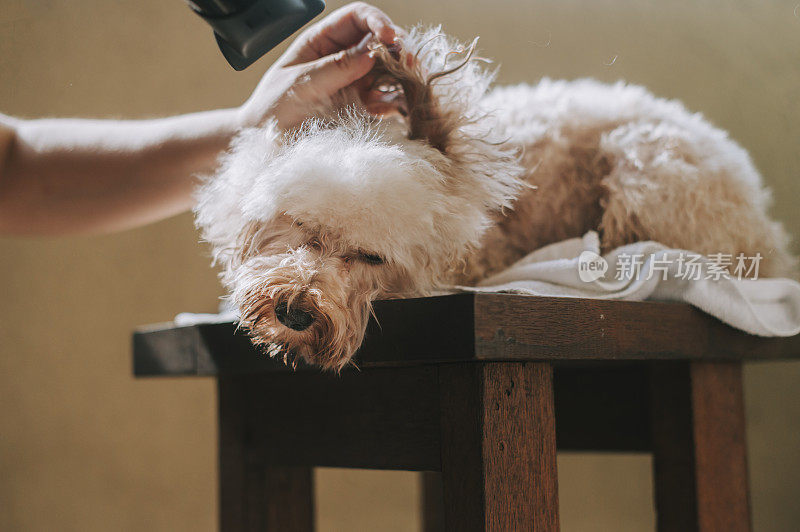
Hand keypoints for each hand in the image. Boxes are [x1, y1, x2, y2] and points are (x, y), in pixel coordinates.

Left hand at [238, 2, 398, 129]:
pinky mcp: (360, 106)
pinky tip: (400, 107)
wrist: (266, 142)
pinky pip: (385, 99)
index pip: (357, 17)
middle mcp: (343, 57)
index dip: (377, 21)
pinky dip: (396, 102)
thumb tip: (369, 55)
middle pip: (380, 42)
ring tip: (413, 84)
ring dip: (403, 75)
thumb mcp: (300, 85)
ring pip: (387, 70)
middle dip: (398, 48)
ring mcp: (354, 81)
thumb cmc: (273, 107)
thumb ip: (334, 69)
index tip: (390, 37)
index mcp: (323, 40)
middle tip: (411, 63)